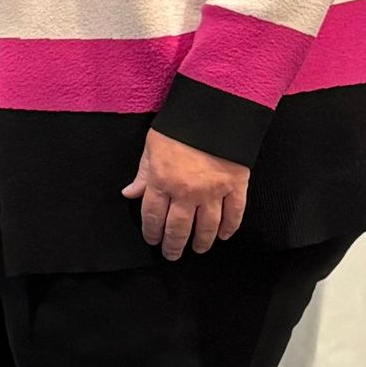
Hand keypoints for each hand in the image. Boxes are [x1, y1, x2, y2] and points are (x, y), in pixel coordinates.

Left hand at [122, 129, 250, 259]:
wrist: (214, 111)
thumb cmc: (179, 127)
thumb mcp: (152, 147)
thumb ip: (143, 174)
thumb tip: (129, 194)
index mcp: (162, 181)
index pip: (152, 216)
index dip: (151, 232)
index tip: (152, 240)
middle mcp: (186, 191)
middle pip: (178, 228)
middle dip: (173, 245)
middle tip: (171, 255)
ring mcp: (213, 191)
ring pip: (206, 227)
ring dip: (201, 242)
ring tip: (197, 249)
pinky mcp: (236, 186)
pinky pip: (234, 214)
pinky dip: (229, 228)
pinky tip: (223, 236)